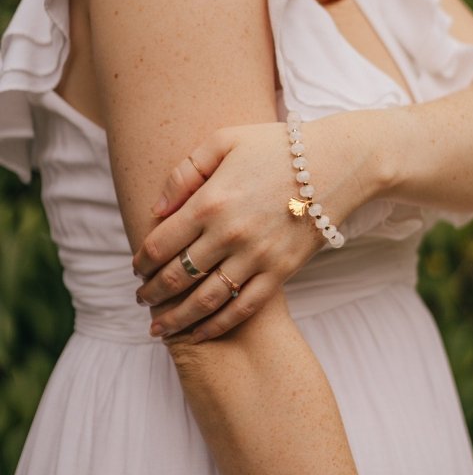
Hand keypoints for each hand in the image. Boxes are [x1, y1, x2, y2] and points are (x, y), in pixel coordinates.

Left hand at [132, 114, 367, 342]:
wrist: (335, 163)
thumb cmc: (275, 146)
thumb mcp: (224, 141)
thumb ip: (185, 172)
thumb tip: (157, 211)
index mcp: (209, 201)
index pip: (160, 244)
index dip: (141, 262)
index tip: (135, 270)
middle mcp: (229, 234)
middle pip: (177, 276)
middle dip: (152, 294)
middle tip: (141, 300)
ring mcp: (256, 257)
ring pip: (205, 300)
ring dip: (177, 318)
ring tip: (160, 328)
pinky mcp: (280, 272)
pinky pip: (243, 308)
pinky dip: (218, 326)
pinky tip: (200, 333)